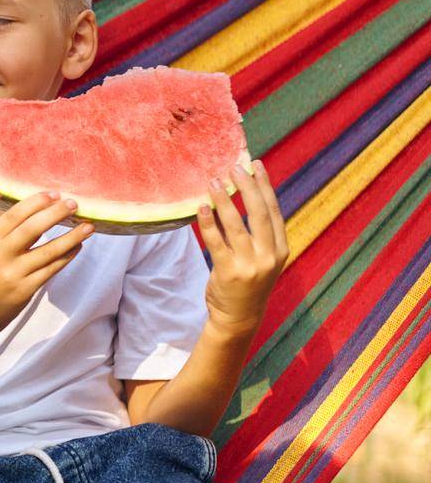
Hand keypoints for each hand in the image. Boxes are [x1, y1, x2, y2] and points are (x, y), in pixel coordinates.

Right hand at [0, 192, 93, 337]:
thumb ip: (7, 236)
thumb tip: (39, 215)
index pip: (14, 215)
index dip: (36, 202)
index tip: (54, 194)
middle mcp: (0, 255)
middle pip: (33, 228)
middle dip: (56, 214)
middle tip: (74, 204)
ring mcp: (13, 274)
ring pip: (49, 251)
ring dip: (72, 237)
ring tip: (88, 227)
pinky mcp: (25, 290)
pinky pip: (51, 269)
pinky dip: (67, 256)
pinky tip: (77, 247)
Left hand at [199, 160, 286, 334]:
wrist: (239, 317)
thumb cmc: (249, 282)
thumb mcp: (264, 258)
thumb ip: (260, 233)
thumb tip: (247, 195)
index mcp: (281, 249)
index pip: (274, 211)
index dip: (265, 186)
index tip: (256, 165)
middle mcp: (269, 256)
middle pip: (260, 213)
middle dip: (248, 187)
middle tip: (234, 167)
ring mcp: (250, 265)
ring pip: (236, 225)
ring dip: (224, 201)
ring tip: (214, 181)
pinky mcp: (228, 272)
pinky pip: (216, 242)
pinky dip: (208, 222)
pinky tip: (202, 207)